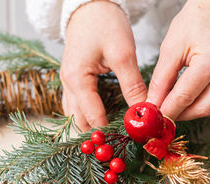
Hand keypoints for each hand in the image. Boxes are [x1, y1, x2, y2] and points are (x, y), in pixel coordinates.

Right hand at [61, 1, 146, 131]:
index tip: (130, 140)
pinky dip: (87, 116)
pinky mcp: (72, 81)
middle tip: (119, 145)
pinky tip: (101, 118)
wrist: (89, 6)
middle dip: (97, 134)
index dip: (111, 130)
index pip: (93, 116)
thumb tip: (143, 110)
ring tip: (111, 136)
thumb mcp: (122, 53)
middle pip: (79, 121)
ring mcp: (66, 84)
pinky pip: (76, 106)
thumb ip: (131, 85)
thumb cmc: (104, 24)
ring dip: (90, 127)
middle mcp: (67, 85)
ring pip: (75, 116)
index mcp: (77, 80)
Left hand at [147, 0, 209, 120]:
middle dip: (179, 114)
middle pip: (201, 109)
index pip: (184, 97)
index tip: (152, 117)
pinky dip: (200, 98)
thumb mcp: (172, 48)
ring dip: (189, 108)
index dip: (165, 110)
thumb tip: (153, 103)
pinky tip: (187, 95)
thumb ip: (161, 79)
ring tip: (171, 103)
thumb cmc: (197, 19)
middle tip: (161, 113)